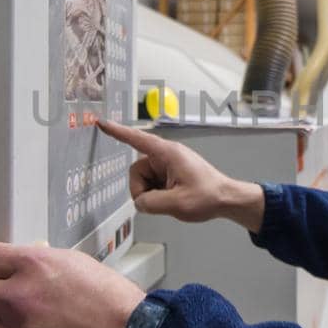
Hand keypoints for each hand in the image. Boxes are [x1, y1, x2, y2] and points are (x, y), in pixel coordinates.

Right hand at [99, 120, 264, 231]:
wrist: (227, 199)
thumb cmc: (207, 196)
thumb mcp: (177, 204)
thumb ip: (150, 203)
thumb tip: (139, 202)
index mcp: (167, 153)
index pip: (136, 139)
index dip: (117, 132)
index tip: (100, 123)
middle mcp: (164, 155)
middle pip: (136, 172)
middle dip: (142, 190)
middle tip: (161, 202)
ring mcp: (167, 165)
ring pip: (142, 181)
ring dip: (150, 194)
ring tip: (171, 200)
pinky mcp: (169, 174)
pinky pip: (151, 184)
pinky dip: (156, 195)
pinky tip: (172, 199)